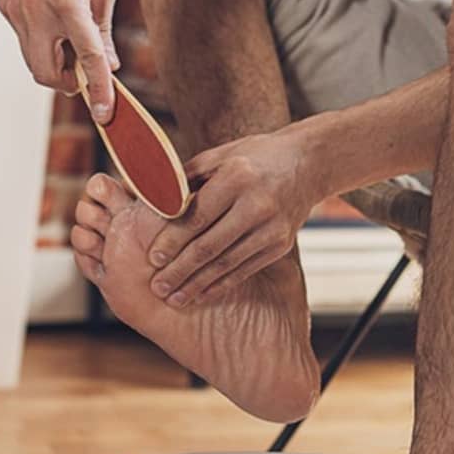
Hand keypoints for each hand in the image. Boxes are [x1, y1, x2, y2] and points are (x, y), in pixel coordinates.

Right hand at [0, 0, 121, 120]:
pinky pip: (24, 38)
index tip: (106, 112)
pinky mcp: (5, 3)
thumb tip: (108, 66)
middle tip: (87, 75)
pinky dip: (42, 41)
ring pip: (32, 58)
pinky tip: (57, 21)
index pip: (86, 57)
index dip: (99, 88)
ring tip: (74, 41)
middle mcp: (35, 5)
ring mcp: (15, 5)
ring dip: (55, 62)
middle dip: (69, 83)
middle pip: (46, 72)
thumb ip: (104, 29)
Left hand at [145, 129, 324, 306]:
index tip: (152, 257)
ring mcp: (272, 227)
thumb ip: (185, 179)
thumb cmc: (253, 158)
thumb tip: (147, 198)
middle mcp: (258, 203)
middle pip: (210, 245)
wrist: (307, 164)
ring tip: (175, 297)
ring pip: (226, 263)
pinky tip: (202, 293)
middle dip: (180, 269)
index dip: (173, 239)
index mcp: (237, 177)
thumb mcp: (219, 156)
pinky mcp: (281, 244)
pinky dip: (221, 284)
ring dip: (197, 284)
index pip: (198, 216)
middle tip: (156, 286)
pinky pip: (245, 269)